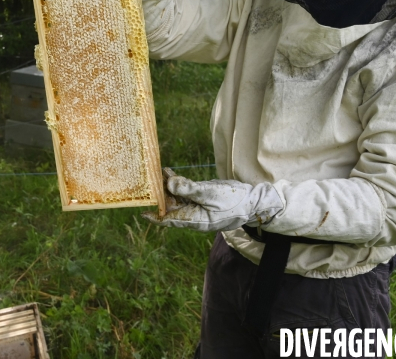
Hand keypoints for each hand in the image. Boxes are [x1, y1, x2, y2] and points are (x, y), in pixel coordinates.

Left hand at [143, 176, 283, 231]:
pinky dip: (178, 185)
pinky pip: (186, 194)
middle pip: (171, 208)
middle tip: (146, 184)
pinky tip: (170, 174)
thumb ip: (190, 189)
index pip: (170, 219)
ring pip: (178, 200)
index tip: (142, 210)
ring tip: (156, 175)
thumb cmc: (234, 200)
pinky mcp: (203, 200)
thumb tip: (169, 184)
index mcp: (195, 220)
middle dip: (159, 197)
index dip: (155, 215)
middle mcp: (194, 216)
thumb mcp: (211, 192)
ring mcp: (199, 208)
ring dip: (167, 189)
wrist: (253, 202)